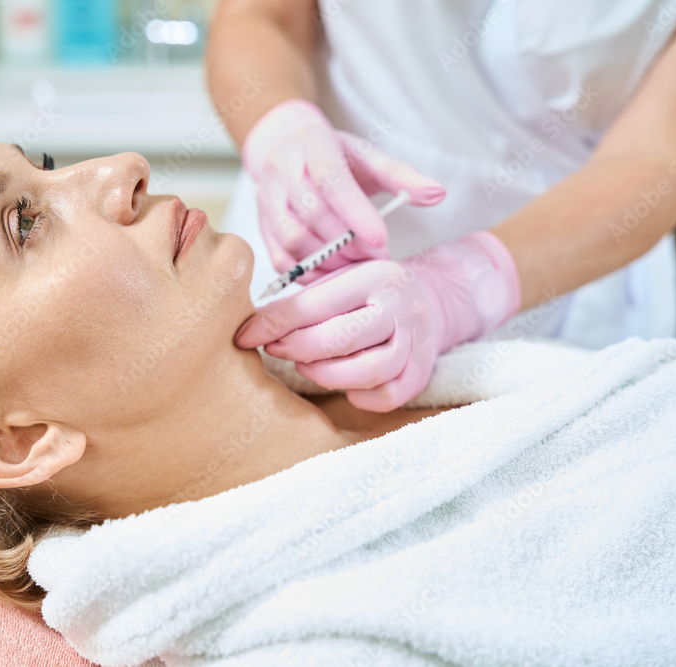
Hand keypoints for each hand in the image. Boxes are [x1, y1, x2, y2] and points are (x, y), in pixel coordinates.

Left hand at [234, 231, 521, 411]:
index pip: (313, 304)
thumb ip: (300, 300)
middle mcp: (398, 306)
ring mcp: (415, 341)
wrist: (432, 298)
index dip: (272, 323)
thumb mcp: (338, 279)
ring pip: (369, 370)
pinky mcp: (422, 371)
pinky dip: (359, 396)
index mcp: (371, 276)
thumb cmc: (368, 292)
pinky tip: (344, 386)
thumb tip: (248, 327)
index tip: (243, 336)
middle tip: (276, 351)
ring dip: (327, 374)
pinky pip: (388, 396)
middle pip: (342, 337)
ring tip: (307, 366)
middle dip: (298, 349)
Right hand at [242, 98, 445, 282]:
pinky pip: (279, 257)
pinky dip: (307, 272)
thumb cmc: (334, 155)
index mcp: (313, 146)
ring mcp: (267, 199)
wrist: (282, 146)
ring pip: (292, 238)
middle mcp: (283, 171)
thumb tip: (438, 194)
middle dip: (347, 243)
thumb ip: (402, 176)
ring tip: (357, 265)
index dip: (356, 214)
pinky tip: (333, 274)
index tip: (382, 240)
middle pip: (311, 215)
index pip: (331, 181)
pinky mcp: (261, 225)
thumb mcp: (368, 156)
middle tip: (377, 257)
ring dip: (328, 260)